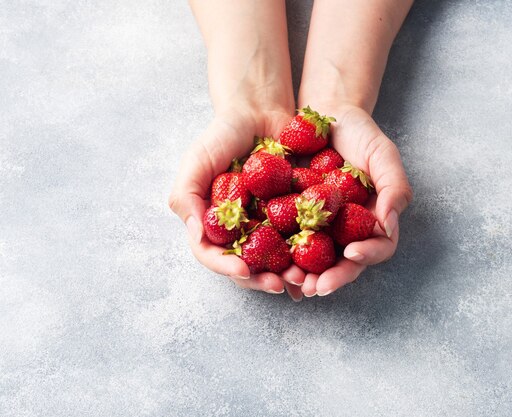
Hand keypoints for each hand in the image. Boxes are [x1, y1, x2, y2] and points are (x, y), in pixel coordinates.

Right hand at [168, 106, 305, 297]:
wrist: (259, 112)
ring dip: (289, 274)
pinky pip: (303, 240)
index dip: (227, 268)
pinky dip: (311, 255)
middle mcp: (239, 231)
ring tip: (304, 280)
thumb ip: (186, 196)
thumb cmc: (222, 136)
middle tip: (280, 285)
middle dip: (263, 280)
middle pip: (247, 266)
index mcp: (213, 224)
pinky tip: (322, 265)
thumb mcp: (196, 162)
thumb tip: (198, 235)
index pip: (214, 255)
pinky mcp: (294, 216)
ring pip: (276, 260)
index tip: (244, 272)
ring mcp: (267, 226)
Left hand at [298, 104, 412, 296]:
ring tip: (291, 281)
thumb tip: (388, 225)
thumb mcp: (383, 155)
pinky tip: (270, 264)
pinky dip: (281, 257)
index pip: (378, 248)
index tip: (353, 252)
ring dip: (305, 276)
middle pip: (345, 264)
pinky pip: (288, 243)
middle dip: (332, 278)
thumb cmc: (360, 134)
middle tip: (316, 286)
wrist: (326, 115)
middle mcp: (349, 230)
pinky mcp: (294, 220)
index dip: (367, 255)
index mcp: (374, 220)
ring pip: (316, 261)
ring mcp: (322, 228)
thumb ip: (395, 187)